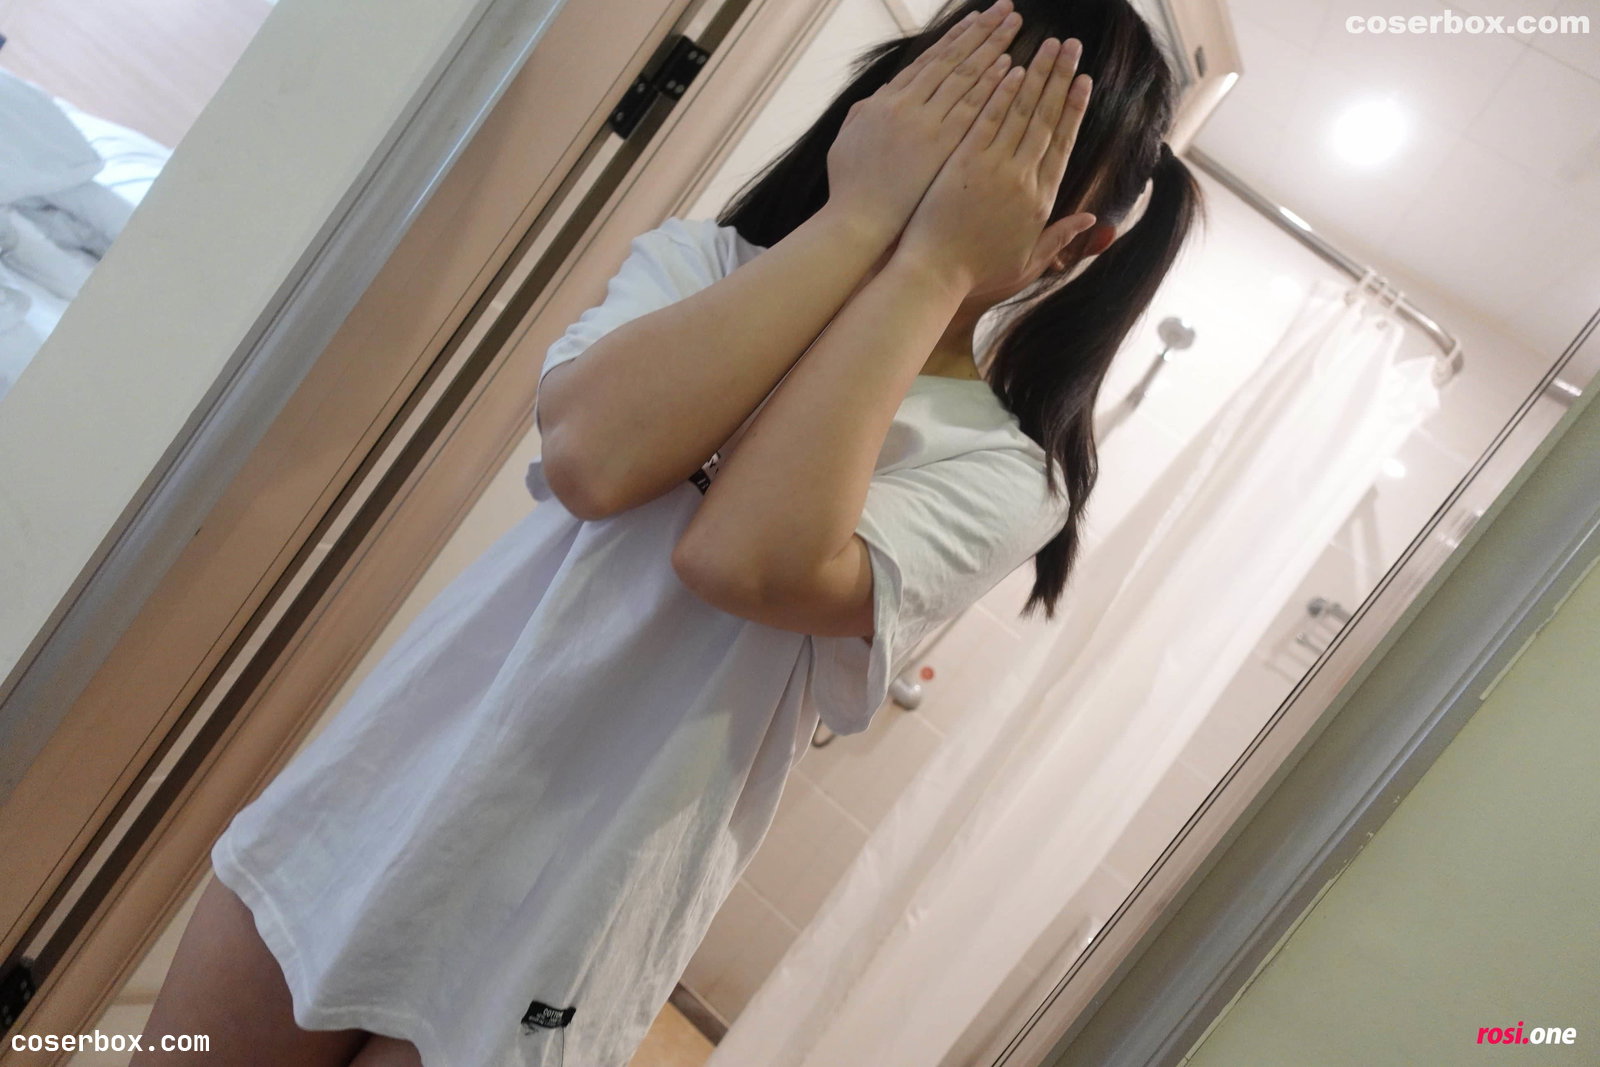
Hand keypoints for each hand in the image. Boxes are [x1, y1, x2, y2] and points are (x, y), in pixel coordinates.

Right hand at [824, 0, 1022, 238]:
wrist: (858, 224)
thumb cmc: (851, 190)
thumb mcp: (847, 142)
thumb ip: (866, 114)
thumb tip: (884, 94)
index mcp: (884, 102)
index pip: (928, 61)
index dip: (954, 38)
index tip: (976, 19)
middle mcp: (906, 106)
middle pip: (951, 60)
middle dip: (980, 31)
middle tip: (1006, 8)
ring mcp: (925, 125)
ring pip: (964, 77)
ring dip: (992, 48)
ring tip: (1014, 26)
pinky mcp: (942, 148)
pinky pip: (972, 109)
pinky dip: (991, 86)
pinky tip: (1011, 67)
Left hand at [895, 37, 1096, 297]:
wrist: (936, 275)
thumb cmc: (977, 273)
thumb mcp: (1028, 262)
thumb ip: (1060, 238)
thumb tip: (1091, 220)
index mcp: (1040, 200)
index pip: (1063, 143)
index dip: (1074, 109)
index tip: (1083, 81)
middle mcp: (1023, 179)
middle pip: (1047, 119)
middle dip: (1061, 78)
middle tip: (1071, 46)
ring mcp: (993, 168)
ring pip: (1021, 112)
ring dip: (1036, 74)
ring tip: (1048, 45)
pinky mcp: (964, 162)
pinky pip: (987, 119)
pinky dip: (1000, 92)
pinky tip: (1010, 67)